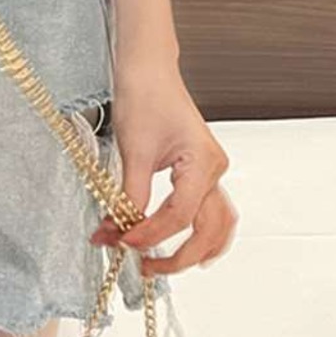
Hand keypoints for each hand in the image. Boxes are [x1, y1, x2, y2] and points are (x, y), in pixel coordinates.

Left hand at [89, 59, 237, 276]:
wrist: (147, 69)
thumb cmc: (145, 95)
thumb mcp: (133, 149)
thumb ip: (130, 195)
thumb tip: (117, 230)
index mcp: (202, 163)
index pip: (178, 216)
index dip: (149, 235)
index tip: (123, 242)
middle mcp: (214, 170)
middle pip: (207, 232)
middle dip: (177, 256)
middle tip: (143, 267)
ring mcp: (210, 171)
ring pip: (217, 226)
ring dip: (195, 251)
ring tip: (164, 265)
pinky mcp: (200, 170)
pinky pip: (208, 211)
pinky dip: (197, 233)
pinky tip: (180, 244)